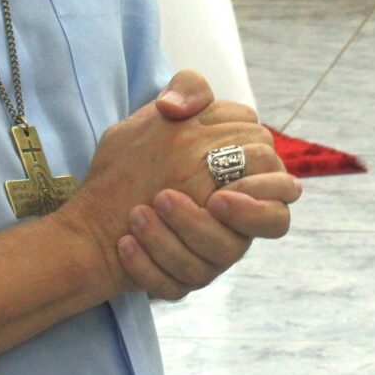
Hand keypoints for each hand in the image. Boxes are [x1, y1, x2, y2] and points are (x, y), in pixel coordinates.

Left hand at [54, 72, 276, 294]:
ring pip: (218, 258)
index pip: (281, 188)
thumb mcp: (158, 117)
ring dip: (178, 235)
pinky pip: (176, 284)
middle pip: (272, 226)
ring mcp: (210, 256)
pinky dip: (149, 263)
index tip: (225, 183)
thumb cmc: (138, 160)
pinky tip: (126, 243)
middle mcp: (232, 222)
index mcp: (239, 183)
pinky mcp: (180, 280)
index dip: (265, 187)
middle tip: (200, 200)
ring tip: (139, 214)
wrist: (93, 211)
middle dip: (240, 214)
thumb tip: (176, 106)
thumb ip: (187, 90)